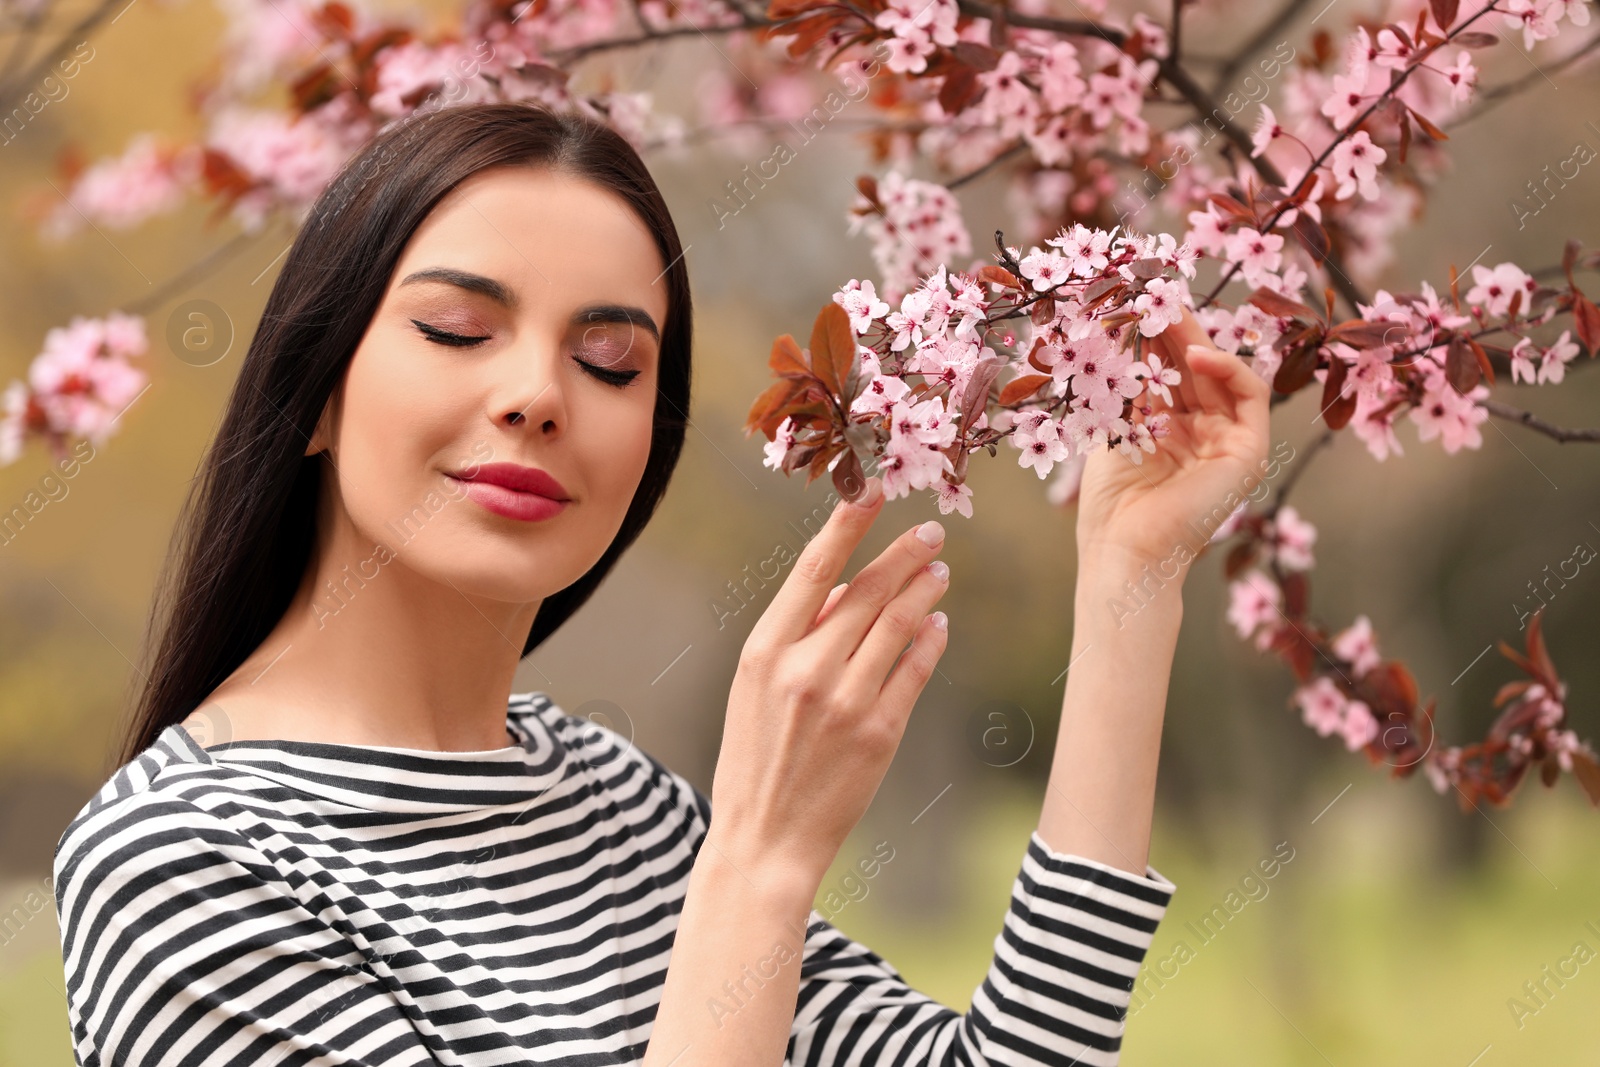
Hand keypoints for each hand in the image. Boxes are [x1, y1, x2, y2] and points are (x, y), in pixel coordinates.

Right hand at [709, 475, 950, 890]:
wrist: (764, 839)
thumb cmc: (757, 756)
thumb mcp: (754, 688)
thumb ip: (796, 636)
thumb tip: (847, 588)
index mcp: (764, 651)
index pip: (811, 570)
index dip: (846, 525)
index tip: (872, 489)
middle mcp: (804, 670)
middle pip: (866, 592)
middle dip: (905, 554)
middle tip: (932, 531)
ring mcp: (845, 702)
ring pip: (900, 625)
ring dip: (925, 590)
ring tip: (940, 570)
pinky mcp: (879, 733)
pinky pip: (916, 670)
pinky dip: (931, 640)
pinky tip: (938, 624)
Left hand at [1074, 306, 1271, 567]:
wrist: (1125, 550)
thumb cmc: (1111, 503)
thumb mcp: (1115, 431)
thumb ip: (1129, 390)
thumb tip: (1124, 336)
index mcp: (1170, 431)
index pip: (1169, 373)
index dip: (1155, 339)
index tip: (1133, 305)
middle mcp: (1202, 433)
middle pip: (1194, 368)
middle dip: (1173, 330)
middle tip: (1151, 293)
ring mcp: (1228, 442)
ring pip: (1220, 374)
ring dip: (1194, 338)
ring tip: (1166, 312)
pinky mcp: (1249, 452)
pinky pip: (1251, 395)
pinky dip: (1228, 368)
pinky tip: (1196, 353)